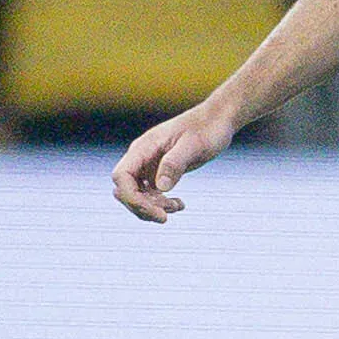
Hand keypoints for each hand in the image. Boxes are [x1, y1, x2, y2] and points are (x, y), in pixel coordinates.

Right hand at [112, 103, 235, 221]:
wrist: (216, 120)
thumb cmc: (207, 129)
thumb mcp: (194, 146)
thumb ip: (175, 164)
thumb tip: (161, 187)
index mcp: (144, 147)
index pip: (121, 176)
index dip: (132, 198)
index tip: (156, 211)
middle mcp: (141, 157)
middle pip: (125, 190)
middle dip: (141, 207)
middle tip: (165, 217)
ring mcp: (148, 165)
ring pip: (137, 195)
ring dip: (152, 207)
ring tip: (178, 206)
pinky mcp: (158, 172)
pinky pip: (150, 194)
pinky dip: (161, 203)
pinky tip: (180, 204)